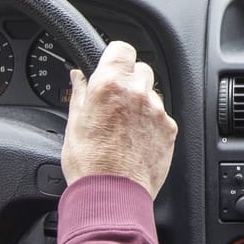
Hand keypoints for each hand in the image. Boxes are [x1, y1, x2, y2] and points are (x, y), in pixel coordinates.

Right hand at [61, 40, 176, 197]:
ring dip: (141, 103)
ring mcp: (156, 112)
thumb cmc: (89, 163)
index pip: (122, 49)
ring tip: (124, 126)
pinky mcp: (169, 130)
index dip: (116, 56)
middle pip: (141, 69)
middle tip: (116, 100)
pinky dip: (152, 123)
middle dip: (130, 79)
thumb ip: (80, 93)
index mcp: (110, 85)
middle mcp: (137, 93)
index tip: (111, 65)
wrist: (112, 194)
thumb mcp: (74, 123)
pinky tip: (136, 139)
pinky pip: (161, 117)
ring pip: (152, 94)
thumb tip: (78, 77)